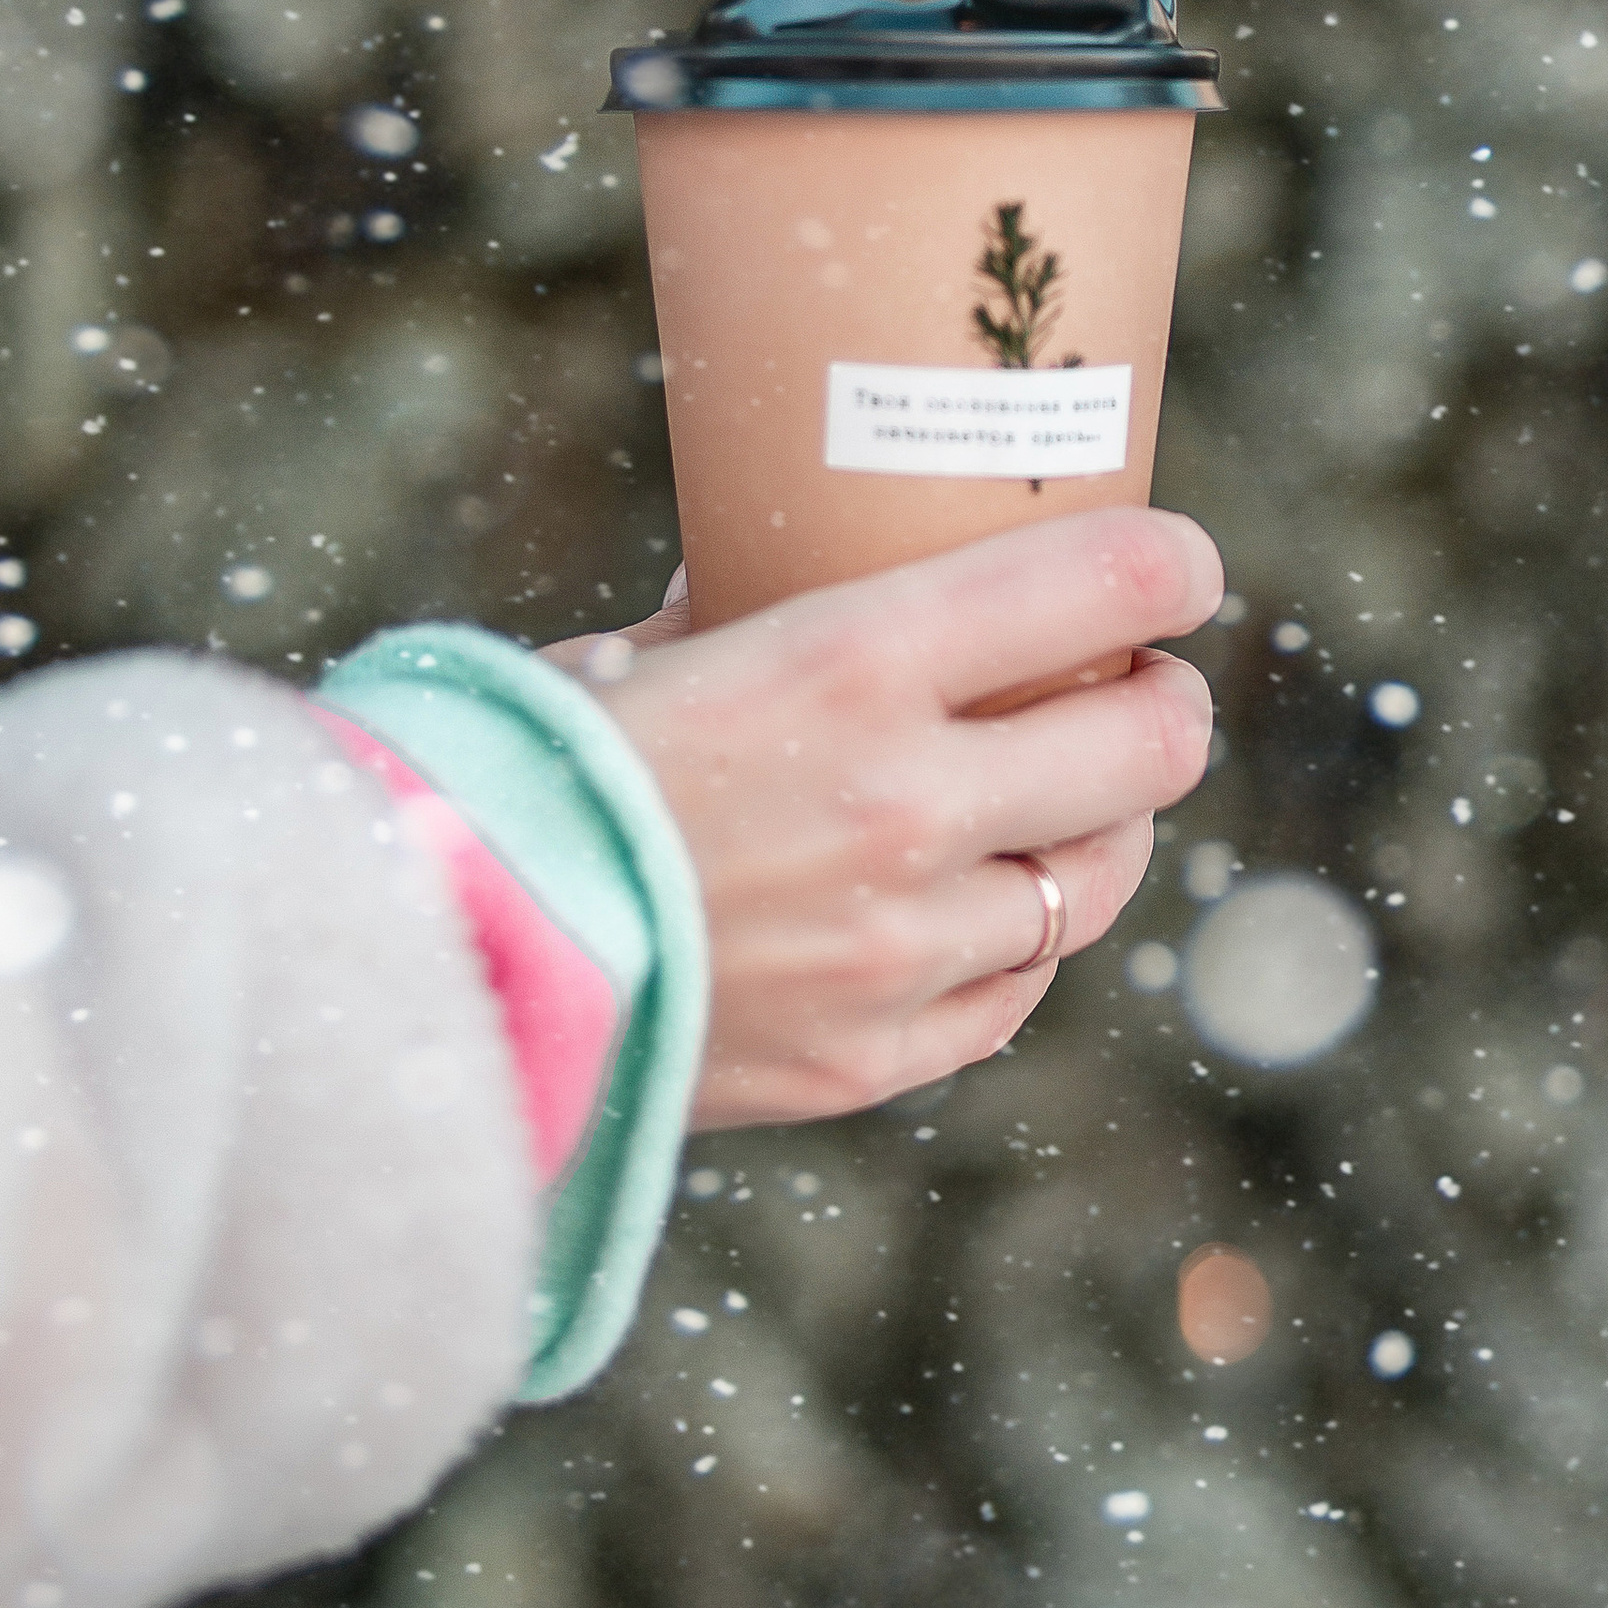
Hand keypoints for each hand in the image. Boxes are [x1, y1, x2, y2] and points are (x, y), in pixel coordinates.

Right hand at [545, 511, 1221, 1126]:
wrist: (430, 974)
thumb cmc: (513, 785)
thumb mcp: (627, 656)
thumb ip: (733, 616)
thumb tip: (772, 554)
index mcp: (848, 666)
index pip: (1099, 585)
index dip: (1169, 566)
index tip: (1177, 566)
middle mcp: (904, 804)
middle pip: (1147, 745)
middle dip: (1164, 705)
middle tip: (1143, 689)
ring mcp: (901, 945)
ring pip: (1097, 880)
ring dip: (1104, 831)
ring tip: (1075, 805)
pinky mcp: (873, 1053)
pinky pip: (1013, 991)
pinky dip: (1019, 945)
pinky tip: (991, 913)